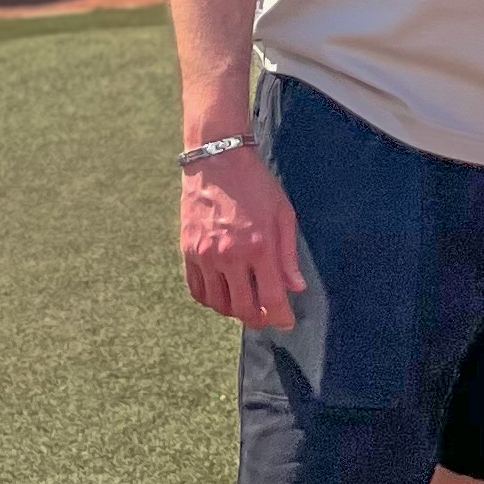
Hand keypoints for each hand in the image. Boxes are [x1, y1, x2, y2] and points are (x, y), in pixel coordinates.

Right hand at [180, 144, 306, 332]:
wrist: (217, 160)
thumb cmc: (255, 184)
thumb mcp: (283, 214)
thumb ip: (288, 255)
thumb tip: (295, 288)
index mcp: (259, 246)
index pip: (271, 298)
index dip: (280, 317)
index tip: (286, 323)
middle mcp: (230, 256)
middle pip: (243, 308)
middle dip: (258, 319)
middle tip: (267, 317)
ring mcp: (205, 256)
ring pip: (218, 304)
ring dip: (234, 311)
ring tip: (246, 304)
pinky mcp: (188, 252)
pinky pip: (197, 290)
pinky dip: (211, 300)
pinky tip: (223, 294)